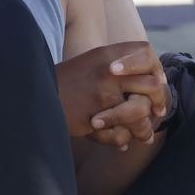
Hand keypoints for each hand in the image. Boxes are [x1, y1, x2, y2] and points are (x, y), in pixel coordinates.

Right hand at [56, 42, 170, 151]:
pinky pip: (122, 132)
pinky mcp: (95, 116)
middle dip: (158, 102)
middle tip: (157, 112)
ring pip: (141, 112)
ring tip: (143, 135)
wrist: (36, 93)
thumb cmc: (65, 83)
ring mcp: (103, 93)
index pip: (146, 52)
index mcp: (107, 54)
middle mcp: (108, 70)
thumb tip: (151, 78)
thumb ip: (116, 66)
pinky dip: (123, 140)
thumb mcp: (90, 64)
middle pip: (151, 85)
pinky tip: (123, 143)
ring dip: (144, 127)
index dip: (156, 69)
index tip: (155, 83)